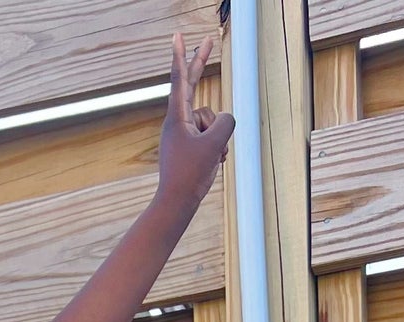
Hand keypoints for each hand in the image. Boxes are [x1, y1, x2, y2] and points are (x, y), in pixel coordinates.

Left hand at [157, 33, 234, 214]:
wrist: (177, 203)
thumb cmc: (189, 175)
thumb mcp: (214, 144)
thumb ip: (225, 123)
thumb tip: (226, 119)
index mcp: (177, 117)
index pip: (180, 79)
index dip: (182, 56)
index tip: (178, 36)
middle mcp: (178, 121)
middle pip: (192, 87)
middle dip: (201, 66)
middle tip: (208, 41)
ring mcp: (183, 134)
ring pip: (210, 121)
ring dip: (217, 138)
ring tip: (211, 156)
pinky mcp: (190, 147)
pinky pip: (211, 137)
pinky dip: (216, 148)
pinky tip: (213, 163)